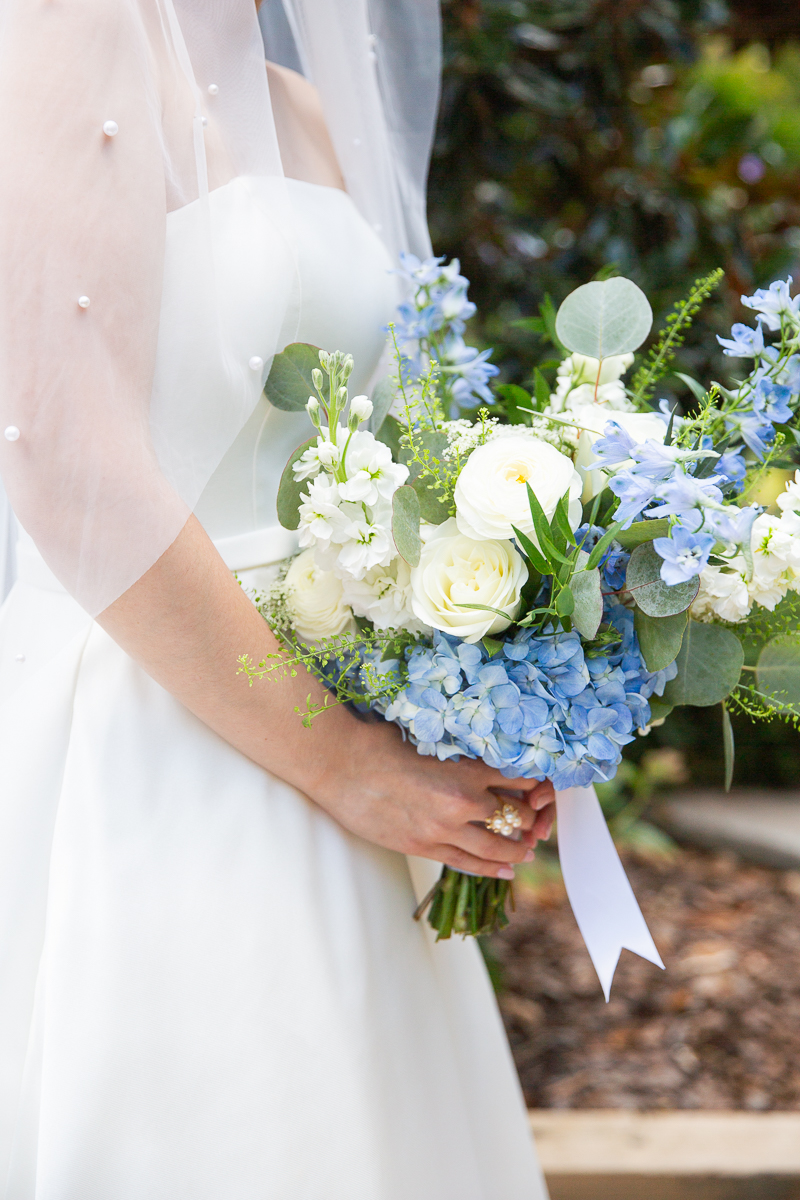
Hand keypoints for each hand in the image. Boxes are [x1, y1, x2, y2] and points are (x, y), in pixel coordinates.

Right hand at [304, 716, 555, 878]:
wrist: (340, 765)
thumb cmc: (381, 742)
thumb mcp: (433, 741)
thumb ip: (462, 754)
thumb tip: (490, 757)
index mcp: (466, 768)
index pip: (520, 779)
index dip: (536, 784)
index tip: (540, 786)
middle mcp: (461, 801)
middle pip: (515, 816)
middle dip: (530, 819)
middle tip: (537, 820)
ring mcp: (442, 829)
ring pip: (496, 847)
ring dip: (516, 848)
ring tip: (526, 849)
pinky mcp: (423, 847)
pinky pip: (466, 863)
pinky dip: (491, 868)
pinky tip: (506, 869)